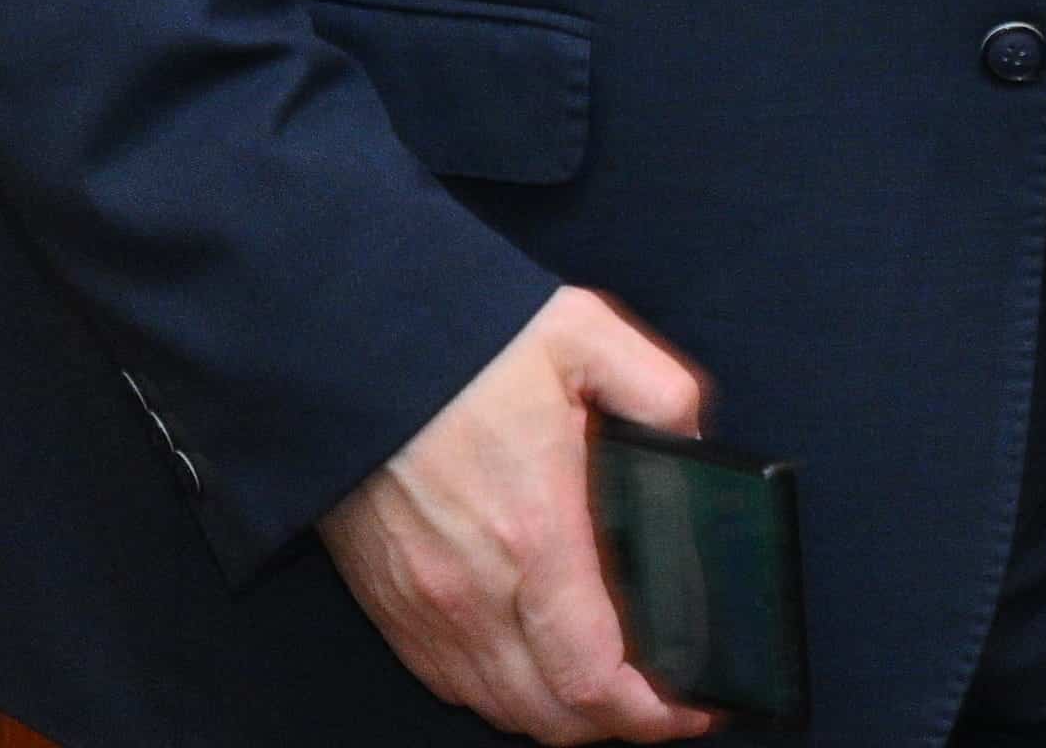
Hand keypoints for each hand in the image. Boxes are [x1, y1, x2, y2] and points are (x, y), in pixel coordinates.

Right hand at [318, 288, 719, 742]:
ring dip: (557, 713)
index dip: (654, 715)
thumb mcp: (582, 336)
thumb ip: (660, 393)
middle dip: (616, 724)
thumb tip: (698, 443)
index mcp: (535, 536)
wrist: (347, 344)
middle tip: (658, 699)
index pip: (596, 679)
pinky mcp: (389, 601)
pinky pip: (450, 681)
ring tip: (599, 684)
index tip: (691, 708)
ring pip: (501, 708)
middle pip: (553, 716)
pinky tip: (526, 661)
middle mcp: (474, 591)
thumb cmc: (459, 344)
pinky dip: (498, 691)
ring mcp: (425, 605)